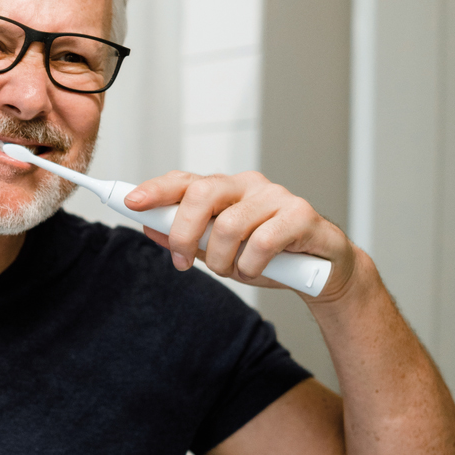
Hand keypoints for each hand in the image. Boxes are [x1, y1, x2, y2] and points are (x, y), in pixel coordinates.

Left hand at [125, 171, 359, 301]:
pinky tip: (259, 270)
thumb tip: (149, 226)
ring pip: (229, 225)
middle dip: (184, 234)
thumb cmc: (269, 257)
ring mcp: (275, 197)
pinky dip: (253, 265)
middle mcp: (247, 186)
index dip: (156, 190)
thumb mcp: (218, 251)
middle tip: (182, 262)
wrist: (322, 273)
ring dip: (224, 260)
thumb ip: (186, 238)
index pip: (184, 181)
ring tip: (236, 270)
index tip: (131, 203)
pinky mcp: (301, 214)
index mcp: (224, 190)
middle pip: (201, 195)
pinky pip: (262, 241)